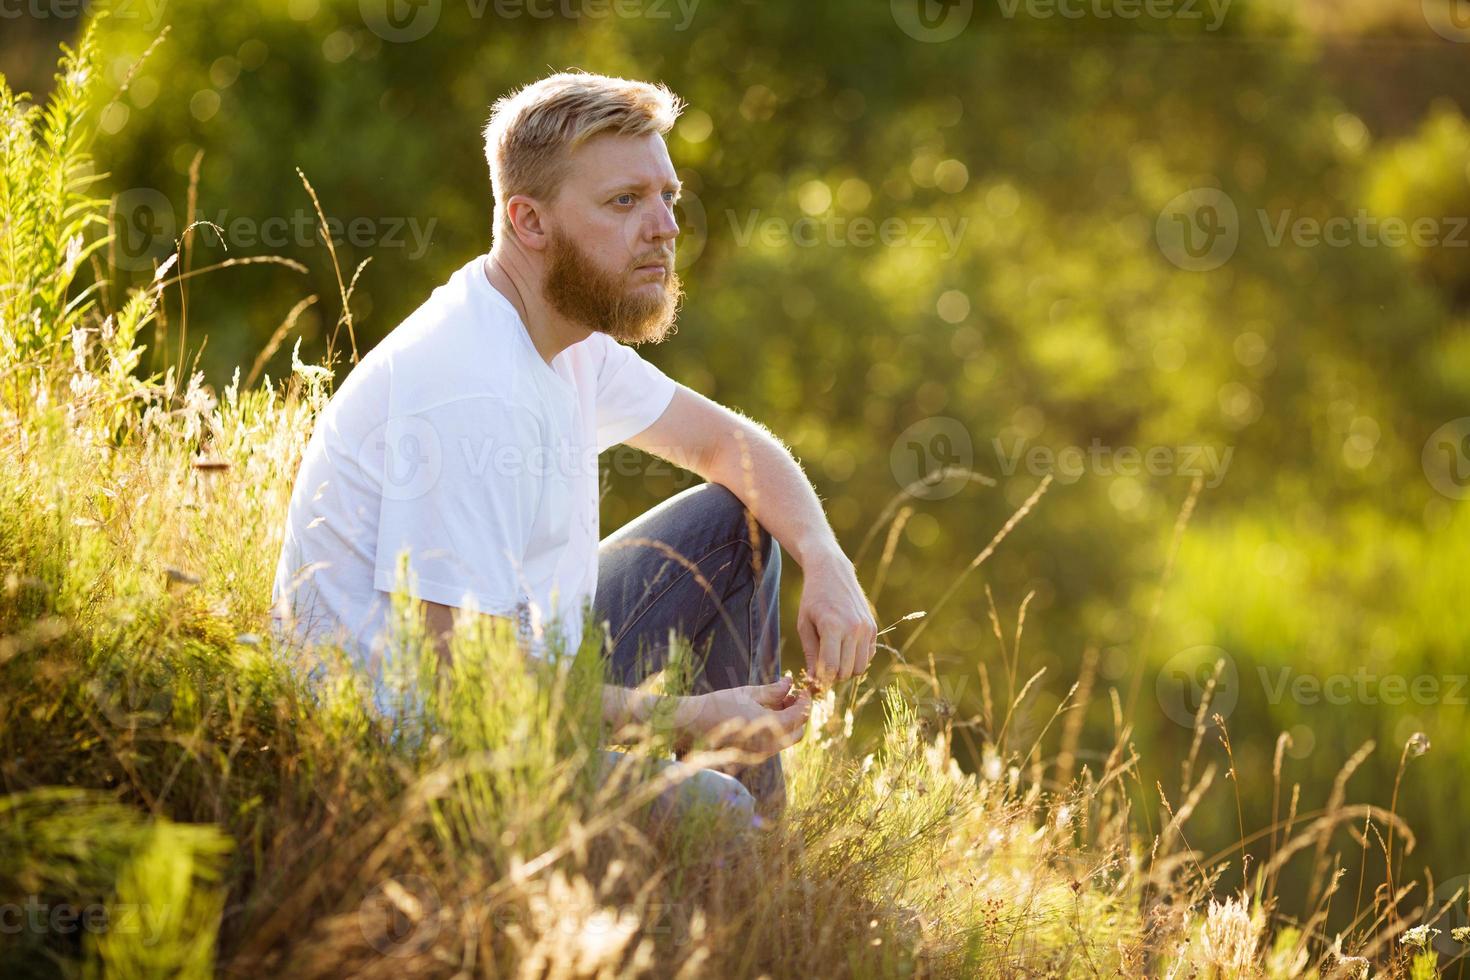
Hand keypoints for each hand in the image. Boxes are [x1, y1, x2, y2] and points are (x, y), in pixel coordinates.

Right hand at [674, 676, 811, 765]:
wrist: (693, 724)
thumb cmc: (719, 704)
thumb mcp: (748, 693)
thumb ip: (773, 690)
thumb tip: (789, 682)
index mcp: (769, 726)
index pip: (800, 715)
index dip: (805, 701)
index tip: (803, 690)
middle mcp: (769, 744)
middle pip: (798, 732)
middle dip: (800, 714)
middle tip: (794, 697)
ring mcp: (761, 754)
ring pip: (787, 740)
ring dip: (789, 723)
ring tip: (780, 703)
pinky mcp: (753, 757)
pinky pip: (774, 745)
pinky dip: (778, 731)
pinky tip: (767, 716)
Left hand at [796, 545, 878, 686]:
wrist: (832, 572)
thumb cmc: (813, 599)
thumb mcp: (804, 625)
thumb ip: (811, 654)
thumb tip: (815, 681)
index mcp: (833, 627)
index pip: (831, 668)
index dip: (822, 679)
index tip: (814, 679)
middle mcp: (854, 628)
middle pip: (847, 672)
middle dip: (833, 676)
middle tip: (822, 669)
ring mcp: (866, 628)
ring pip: (860, 668)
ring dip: (846, 670)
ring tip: (833, 658)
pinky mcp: (873, 628)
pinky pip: (868, 656)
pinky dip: (857, 659)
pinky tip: (844, 648)